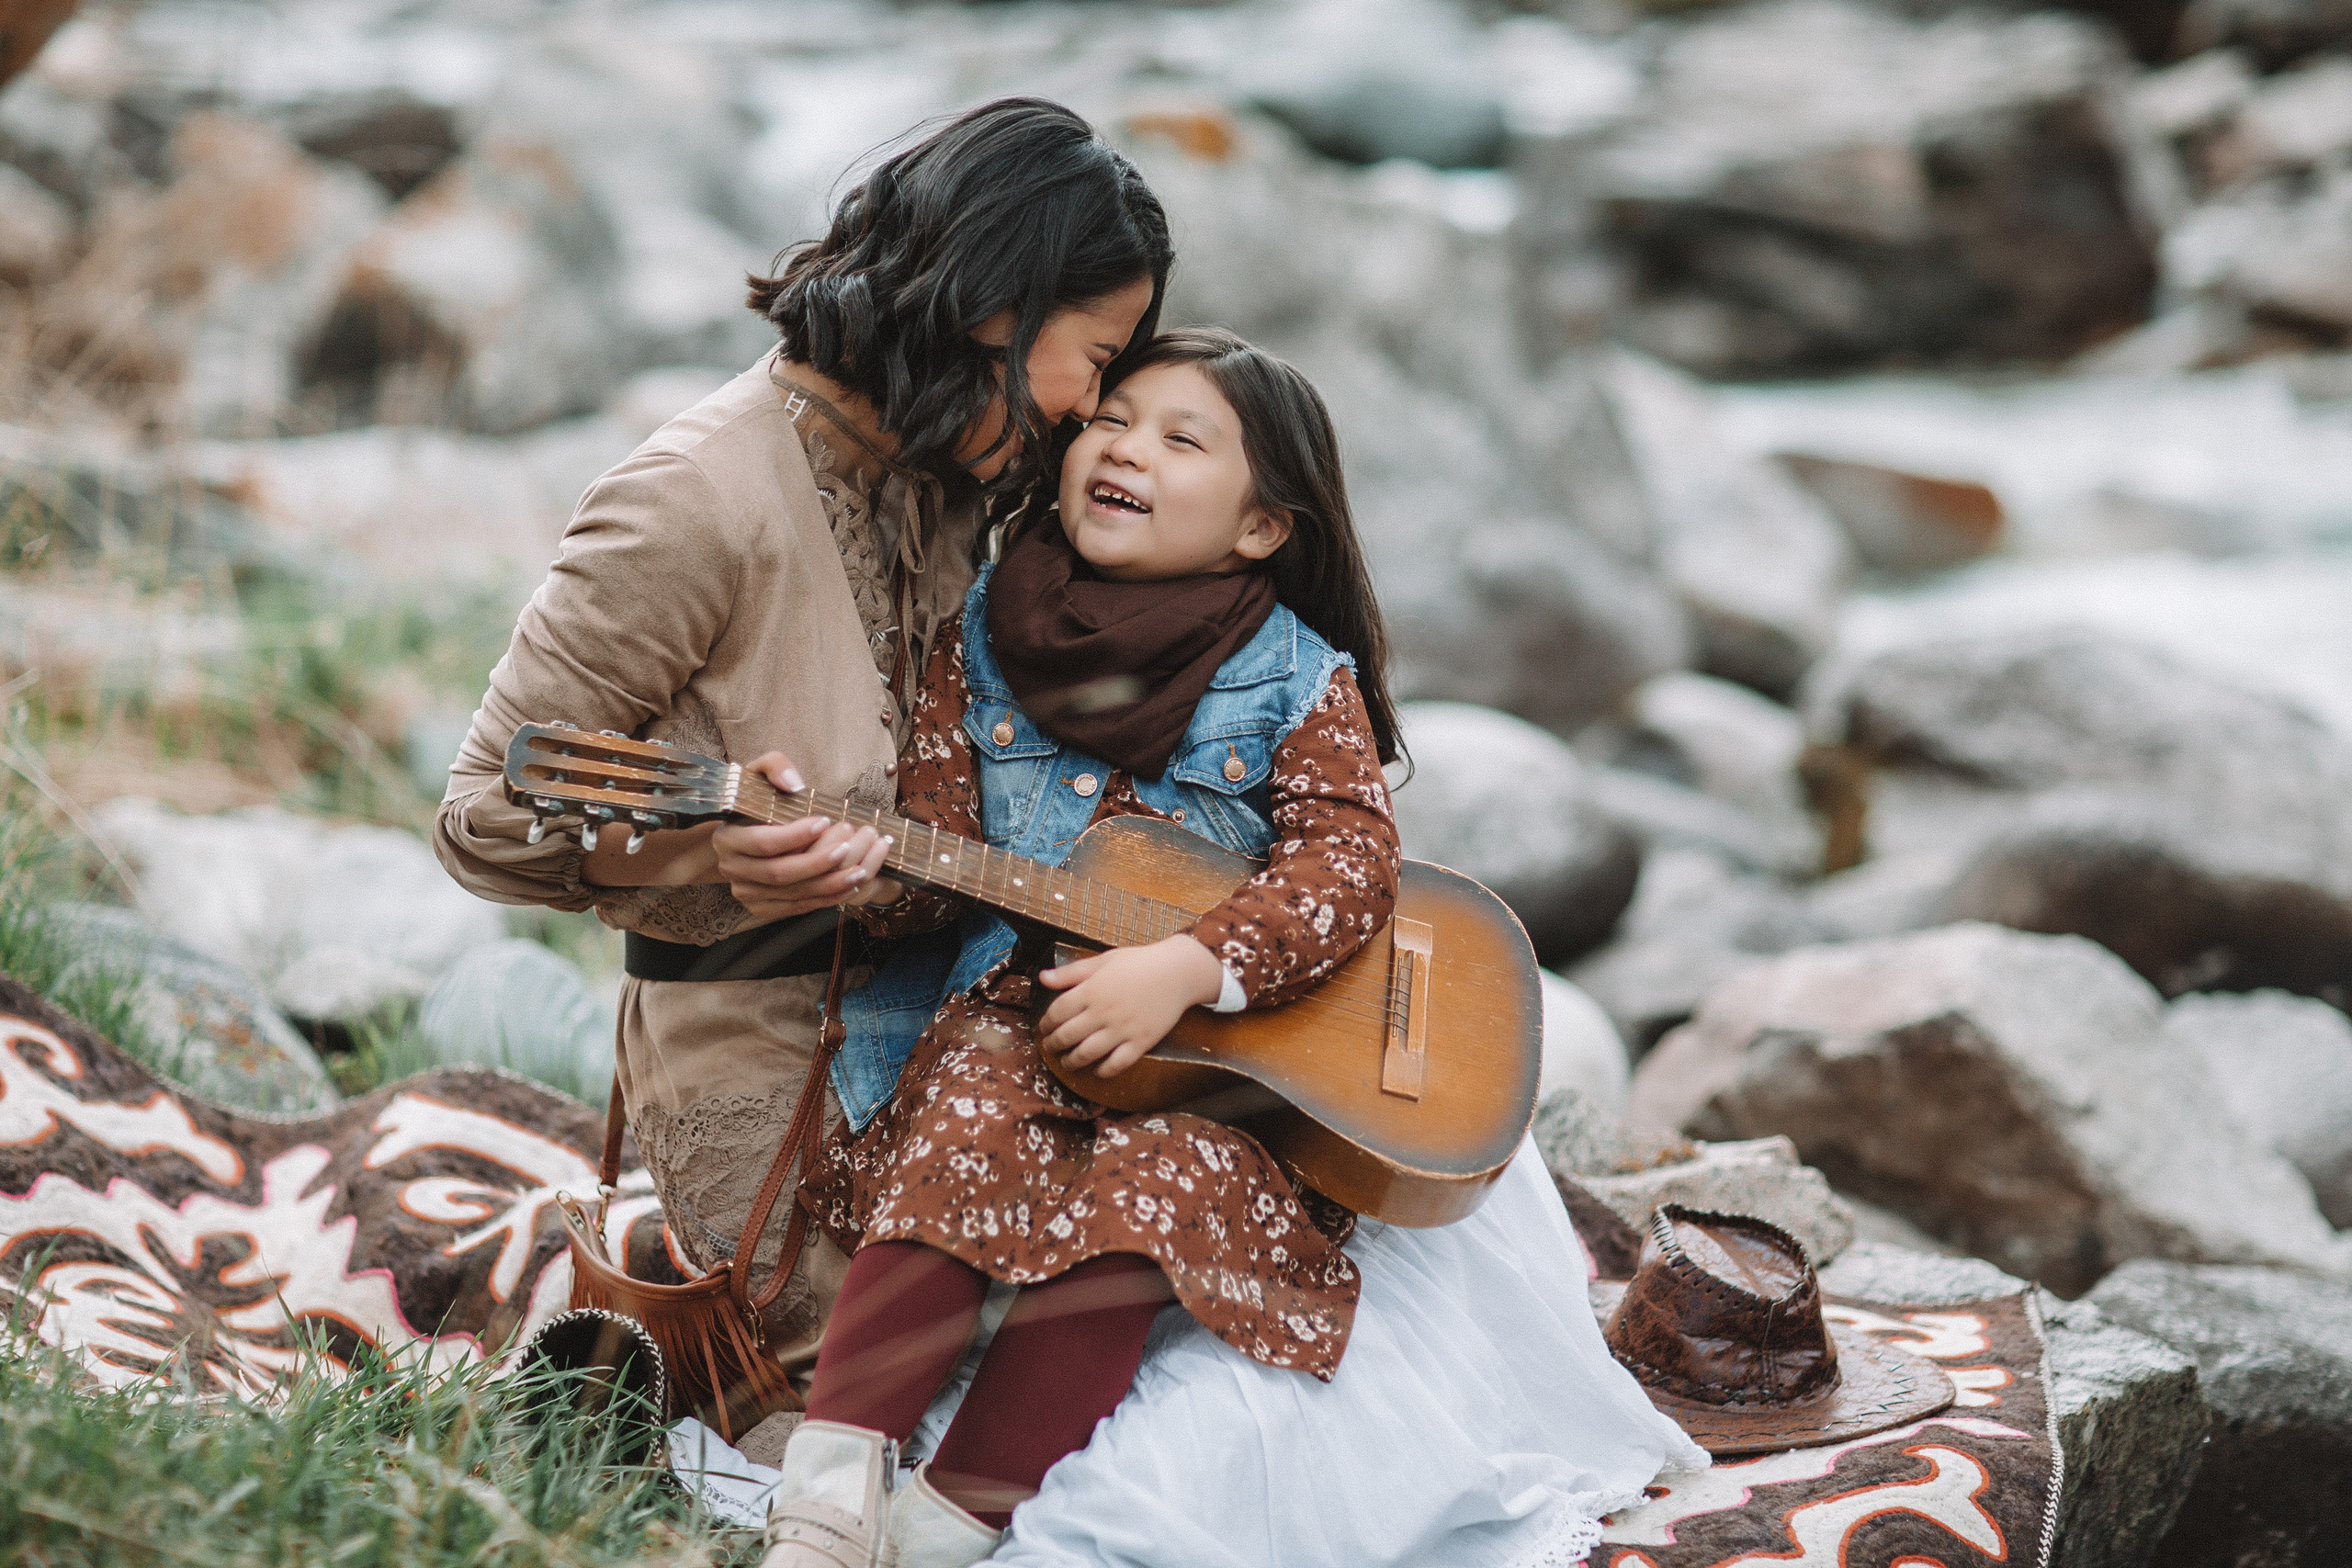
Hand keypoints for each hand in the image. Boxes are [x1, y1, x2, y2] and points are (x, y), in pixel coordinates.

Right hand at [710, 753, 894, 921]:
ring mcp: (746, 892)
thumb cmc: (754, 801)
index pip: (763, 842)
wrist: (741, 834)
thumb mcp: (758, 773)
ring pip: (792, 894)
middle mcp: (732, 869)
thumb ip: (774, 766)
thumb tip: (793, 784)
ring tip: (859, 870)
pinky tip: (849, 885)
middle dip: (817, 862)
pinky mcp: (762, 907)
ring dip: (829, 884)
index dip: (795, 835)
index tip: (825, 820)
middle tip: (847, 847)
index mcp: (727, 838)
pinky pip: (797, 907)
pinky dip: (826, 899)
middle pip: (779, 873)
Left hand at [1036, 936, 1225, 1078]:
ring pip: (1087, 1054)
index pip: (1057, 1012)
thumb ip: (1071, 972)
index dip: (1046, 1023)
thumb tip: (1042, 978)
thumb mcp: (1103, 960)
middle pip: (1068, 1036)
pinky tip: (1097, 1070)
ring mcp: (1122, 1029)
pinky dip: (1103, 1071)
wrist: (1178, 971)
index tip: (1043, 1027)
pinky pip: (1117, 1064)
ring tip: (1067, 1063)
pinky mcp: (1141, 1042)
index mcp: (1091, 990)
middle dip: (1053, 1045)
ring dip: (1072, 1061)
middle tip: (1050, 1047)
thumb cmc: (1139, 962)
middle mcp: (1103, 1012)